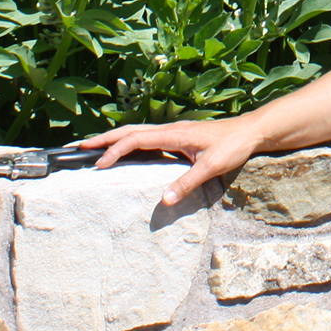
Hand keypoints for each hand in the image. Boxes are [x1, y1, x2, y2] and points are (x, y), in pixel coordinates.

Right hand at [79, 114, 262, 205]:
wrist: (250, 131)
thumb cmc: (233, 145)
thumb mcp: (211, 167)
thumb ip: (187, 182)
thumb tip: (165, 201)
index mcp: (174, 133)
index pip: (136, 139)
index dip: (115, 150)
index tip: (99, 164)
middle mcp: (171, 129)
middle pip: (131, 130)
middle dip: (105, 138)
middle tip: (80, 147)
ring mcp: (174, 131)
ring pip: (138, 131)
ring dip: (116, 138)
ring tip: (95, 147)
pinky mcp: (179, 136)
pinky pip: (147, 136)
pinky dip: (130, 141)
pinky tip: (127, 151)